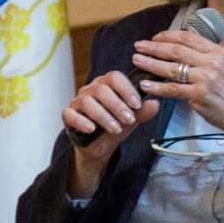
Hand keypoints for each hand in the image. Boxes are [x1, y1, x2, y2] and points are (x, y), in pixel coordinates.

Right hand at [62, 70, 159, 196]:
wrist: (103, 145)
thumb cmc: (118, 125)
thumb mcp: (134, 119)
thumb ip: (144, 111)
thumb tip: (155, 103)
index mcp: (108, 84)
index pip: (115, 77)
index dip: (126, 89)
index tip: (137, 104)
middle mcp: (91, 89)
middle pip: (101, 89)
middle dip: (117, 105)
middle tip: (129, 119)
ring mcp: (78, 101)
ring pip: (87, 102)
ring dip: (103, 116)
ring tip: (116, 128)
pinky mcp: (68, 116)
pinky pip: (70, 115)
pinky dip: (82, 122)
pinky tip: (92, 129)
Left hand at [132, 28, 223, 143]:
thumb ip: (205, 57)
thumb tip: (180, 50)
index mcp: (218, 52)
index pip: (188, 37)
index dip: (167, 36)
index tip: (154, 38)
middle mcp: (212, 62)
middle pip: (176, 50)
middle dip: (154, 47)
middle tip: (139, 46)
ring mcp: (205, 79)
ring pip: (171, 68)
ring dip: (150, 63)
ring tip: (137, 60)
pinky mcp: (198, 95)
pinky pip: (172, 89)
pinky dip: (156, 87)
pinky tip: (145, 85)